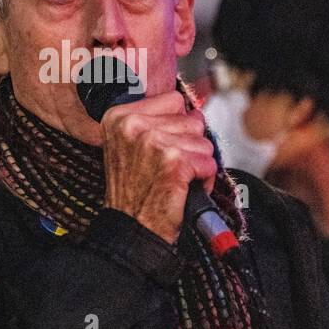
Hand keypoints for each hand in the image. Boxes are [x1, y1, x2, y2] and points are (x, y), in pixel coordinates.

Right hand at [101, 91, 216, 244]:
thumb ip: (155, 120)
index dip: (176, 126)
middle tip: (166, 168)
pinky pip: (209, 162)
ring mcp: (154, 142)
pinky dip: (203, 180)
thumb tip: (194, 109)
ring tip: (174, 178)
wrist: (130, 229)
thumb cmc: (133, 192)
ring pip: (204, 141)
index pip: (174, 99)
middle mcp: (133, 125)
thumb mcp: (129, 145)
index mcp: (119, 116)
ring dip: (196, 164)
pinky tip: (182, 189)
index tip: (160, 149)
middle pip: (192, 119)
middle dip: (189, 146)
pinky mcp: (175, 162)